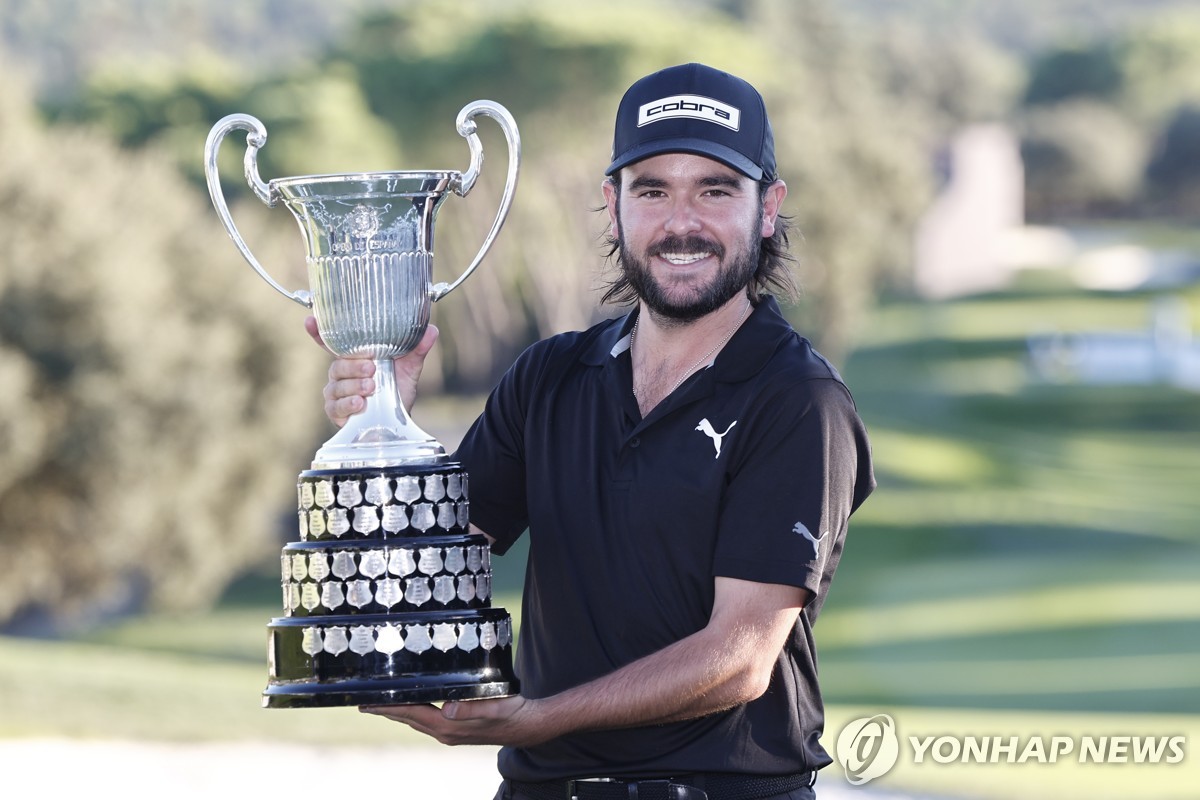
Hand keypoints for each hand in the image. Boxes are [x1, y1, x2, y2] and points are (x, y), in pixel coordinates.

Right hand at [306, 316, 438, 426]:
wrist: (398, 419)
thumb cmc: (398, 388)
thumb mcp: (409, 368)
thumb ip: (416, 349)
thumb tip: (431, 330)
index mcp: (355, 357)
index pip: (332, 342)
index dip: (318, 332)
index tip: (310, 321)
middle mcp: (342, 373)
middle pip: (337, 364)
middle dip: (353, 366)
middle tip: (371, 369)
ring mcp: (337, 392)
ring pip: (336, 385)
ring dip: (354, 386)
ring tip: (371, 388)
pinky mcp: (336, 411)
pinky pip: (335, 406)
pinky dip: (348, 404)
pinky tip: (360, 404)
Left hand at [359, 695, 554, 747]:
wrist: (528, 726)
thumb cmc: (512, 712)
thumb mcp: (493, 706)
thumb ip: (470, 708)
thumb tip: (447, 709)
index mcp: (449, 726)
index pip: (411, 713)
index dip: (388, 707)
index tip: (368, 703)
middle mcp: (445, 732)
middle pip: (408, 719)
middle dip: (386, 711)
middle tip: (364, 703)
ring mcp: (451, 733)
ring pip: (417, 721)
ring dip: (398, 713)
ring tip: (382, 705)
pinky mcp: (457, 730)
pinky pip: (428, 721)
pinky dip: (414, 713)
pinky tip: (414, 706)